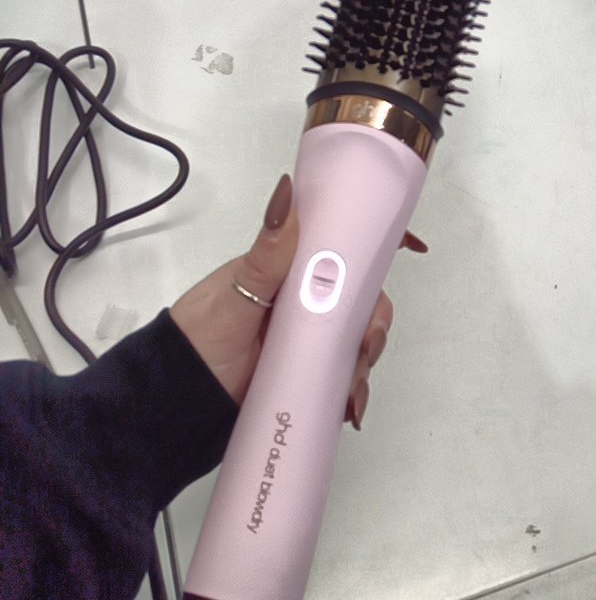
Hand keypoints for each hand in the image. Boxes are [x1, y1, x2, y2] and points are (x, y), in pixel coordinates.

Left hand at [170, 175, 425, 425]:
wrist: (177, 399)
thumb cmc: (203, 336)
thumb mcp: (237, 292)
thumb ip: (267, 252)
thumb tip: (287, 190)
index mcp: (291, 269)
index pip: (342, 246)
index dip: (380, 244)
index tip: (414, 248)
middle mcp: (306, 299)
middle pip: (362, 300)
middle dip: (375, 323)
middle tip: (365, 349)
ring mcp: (308, 338)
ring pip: (357, 341)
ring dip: (365, 363)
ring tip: (351, 390)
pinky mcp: (307, 373)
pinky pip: (343, 377)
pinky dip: (353, 392)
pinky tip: (349, 408)